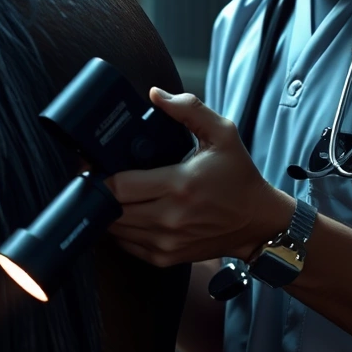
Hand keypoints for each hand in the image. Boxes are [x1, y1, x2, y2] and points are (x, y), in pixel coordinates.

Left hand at [104, 88, 293, 266]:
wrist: (258, 222)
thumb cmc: (239, 177)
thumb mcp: (223, 134)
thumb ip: (189, 110)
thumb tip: (156, 95)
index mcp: (179, 185)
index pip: (119, 186)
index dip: (101, 175)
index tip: (93, 165)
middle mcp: (170, 217)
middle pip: (111, 209)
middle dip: (101, 193)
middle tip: (100, 178)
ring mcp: (167, 241)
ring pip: (115, 230)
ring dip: (109, 212)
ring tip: (114, 194)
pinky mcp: (166, 257)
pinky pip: (127, 246)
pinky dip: (121, 231)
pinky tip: (128, 213)